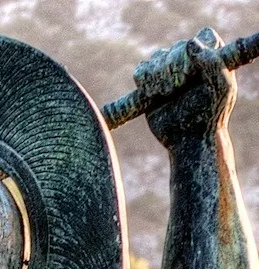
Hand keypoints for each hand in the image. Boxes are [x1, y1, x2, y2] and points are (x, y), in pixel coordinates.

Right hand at [137, 28, 235, 146]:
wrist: (188, 139)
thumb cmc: (210, 114)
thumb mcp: (219, 87)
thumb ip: (211, 62)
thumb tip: (190, 43)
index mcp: (213, 57)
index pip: (202, 37)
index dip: (192, 51)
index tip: (189, 73)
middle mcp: (191, 61)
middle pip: (175, 48)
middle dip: (171, 68)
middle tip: (176, 89)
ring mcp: (169, 71)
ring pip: (155, 58)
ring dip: (157, 76)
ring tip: (165, 94)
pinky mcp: (151, 84)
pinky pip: (140, 71)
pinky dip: (143, 81)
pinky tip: (152, 94)